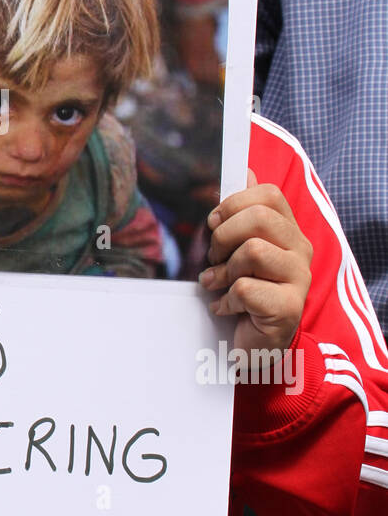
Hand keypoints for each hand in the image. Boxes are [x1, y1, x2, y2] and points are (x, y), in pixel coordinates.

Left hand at [198, 170, 311, 355]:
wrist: (255, 344)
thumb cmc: (246, 291)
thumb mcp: (241, 248)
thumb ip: (245, 212)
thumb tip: (246, 171)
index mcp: (290, 231)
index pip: (269, 195)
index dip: (234, 203)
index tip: (215, 222)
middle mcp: (301, 251)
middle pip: (260, 218)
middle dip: (224, 235)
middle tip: (214, 256)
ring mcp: (299, 280)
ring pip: (253, 251)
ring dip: (224, 270)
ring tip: (219, 284)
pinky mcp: (288, 308)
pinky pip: (246, 288)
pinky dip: (226, 299)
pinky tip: (227, 307)